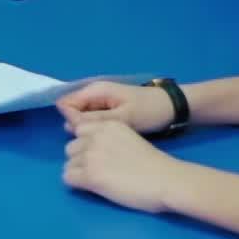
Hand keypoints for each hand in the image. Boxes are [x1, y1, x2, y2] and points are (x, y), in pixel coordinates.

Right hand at [57, 81, 177, 134]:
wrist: (170, 108)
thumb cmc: (147, 111)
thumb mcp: (122, 118)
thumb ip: (94, 120)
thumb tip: (68, 124)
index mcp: (96, 90)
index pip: (67, 103)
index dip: (69, 121)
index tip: (80, 139)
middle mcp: (95, 93)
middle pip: (73, 111)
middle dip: (76, 128)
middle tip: (90, 146)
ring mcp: (102, 101)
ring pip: (82, 117)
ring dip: (85, 131)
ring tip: (96, 147)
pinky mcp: (109, 111)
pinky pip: (93, 120)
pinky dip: (94, 131)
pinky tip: (102, 144)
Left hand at [63, 120, 178, 213]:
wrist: (164, 179)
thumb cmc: (152, 163)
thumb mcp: (128, 137)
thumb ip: (109, 138)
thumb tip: (94, 149)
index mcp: (107, 124)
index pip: (80, 129)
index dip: (85, 143)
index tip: (94, 155)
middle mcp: (95, 135)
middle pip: (71, 146)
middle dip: (79, 157)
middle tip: (95, 169)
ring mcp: (91, 155)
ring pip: (68, 162)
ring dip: (77, 170)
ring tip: (94, 179)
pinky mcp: (90, 175)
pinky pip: (68, 178)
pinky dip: (76, 183)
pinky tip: (90, 187)